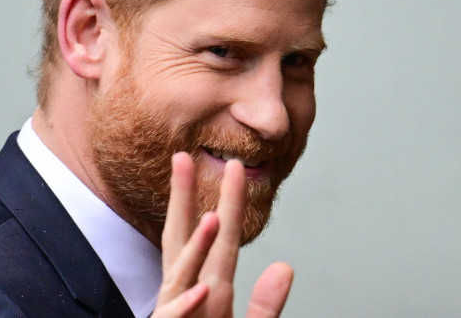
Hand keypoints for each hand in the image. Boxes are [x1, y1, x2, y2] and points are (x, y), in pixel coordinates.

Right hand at [151, 153, 293, 317]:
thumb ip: (265, 304)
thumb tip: (284, 269)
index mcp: (210, 288)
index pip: (221, 238)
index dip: (229, 202)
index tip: (235, 167)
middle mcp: (190, 293)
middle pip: (183, 238)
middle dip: (183, 198)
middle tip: (182, 158)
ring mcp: (178, 312)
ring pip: (182, 276)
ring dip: (197, 247)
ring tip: (212, 218)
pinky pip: (176, 317)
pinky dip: (187, 304)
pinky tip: (202, 290)